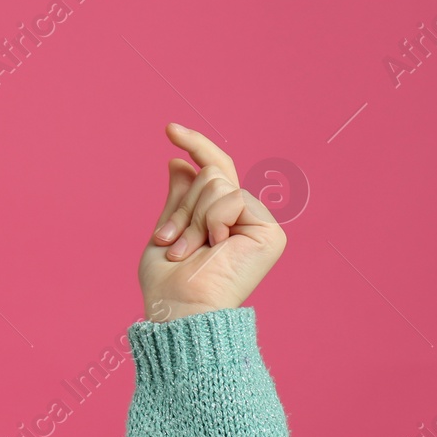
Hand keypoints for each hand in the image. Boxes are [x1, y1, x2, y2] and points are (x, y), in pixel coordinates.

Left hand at [140, 123, 285, 322]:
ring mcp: (258, 223)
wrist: (181, 308)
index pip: (214, 169)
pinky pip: (231, 197)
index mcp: (219, 217)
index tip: (169, 128)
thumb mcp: (167, 231)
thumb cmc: (168, 283)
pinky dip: (211, 220)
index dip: (195, 145)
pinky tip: (215, 246)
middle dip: (182, 207)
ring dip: (191, 218)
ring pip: (217, 183)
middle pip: (211, 173)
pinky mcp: (270, 231)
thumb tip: (180, 161)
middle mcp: (243, 217)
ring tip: (186, 251)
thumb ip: (179, 199)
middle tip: (171, 243)